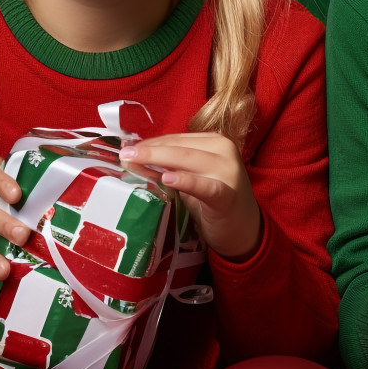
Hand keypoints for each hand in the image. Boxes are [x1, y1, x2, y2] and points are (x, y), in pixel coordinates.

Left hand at [119, 133, 260, 259]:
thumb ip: (173, 166)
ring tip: (134, 162)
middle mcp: (225, 151)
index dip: (152, 142)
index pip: (178, 139)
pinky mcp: (227, 195)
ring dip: (158, 160)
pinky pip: (204, 186)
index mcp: (217, 142)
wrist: (243, 229)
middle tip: (124, 154)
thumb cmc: (214, 201)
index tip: (128, 148)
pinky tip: (167, 178)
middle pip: (180, 147)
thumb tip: (137, 157)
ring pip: (188, 160)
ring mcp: (228, 172)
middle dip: (150, 150)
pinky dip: (186, 181)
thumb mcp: (194, 178)